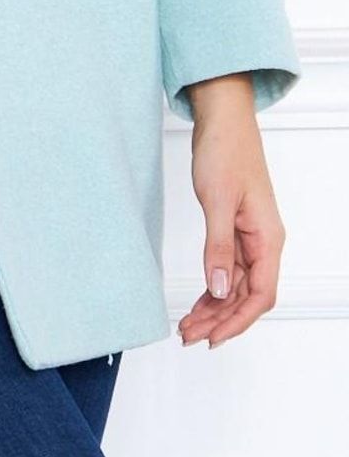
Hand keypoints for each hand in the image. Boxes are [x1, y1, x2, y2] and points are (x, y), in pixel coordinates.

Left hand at [177, 74, 285, 350]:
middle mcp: (262, 241)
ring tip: (188, 324)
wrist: (222, 119)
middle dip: (220, 319)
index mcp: (267, 238)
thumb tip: (219, 289)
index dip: (237, 320)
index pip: (260, 294)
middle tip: (189, 334)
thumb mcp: (217, 200)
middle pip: (247, 295)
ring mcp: (248, 236)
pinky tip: (197, 299)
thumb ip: (218, 247)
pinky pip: (227, 268)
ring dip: (214, 307)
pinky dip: (212, 286)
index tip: (213, 337)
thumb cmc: (226, 150)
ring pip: (236, 284)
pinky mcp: (234, 228)